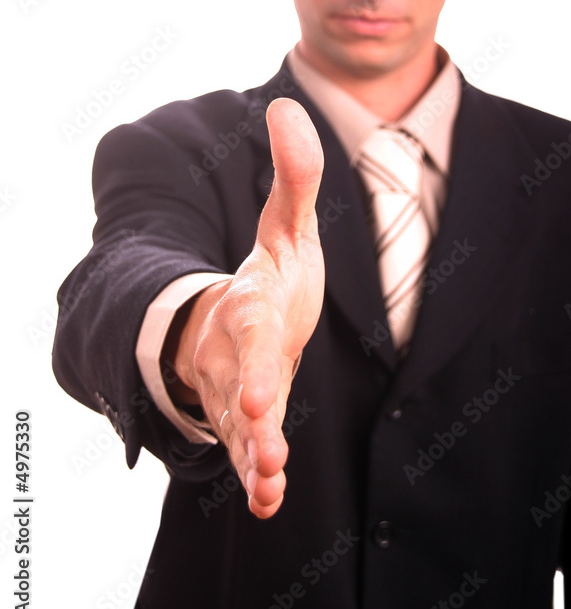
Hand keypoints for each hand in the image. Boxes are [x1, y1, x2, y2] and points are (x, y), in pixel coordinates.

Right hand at [171, 97, 324, 517]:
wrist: (244, 312)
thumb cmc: (271, 268)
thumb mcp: (287, 223)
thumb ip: (294, 174)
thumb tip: (285, 103)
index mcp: (250, 302)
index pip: (249, 330)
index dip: (251, 360)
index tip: (257, 393)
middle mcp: (237, 350)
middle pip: (238, 386)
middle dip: (248, 417)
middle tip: (264, 446)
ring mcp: (242, 388)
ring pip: (241, 427)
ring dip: (255, 456)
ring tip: (270, 485)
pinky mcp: (256, 418)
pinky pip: (250, 450)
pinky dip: (256, 476)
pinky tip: (270, 505)